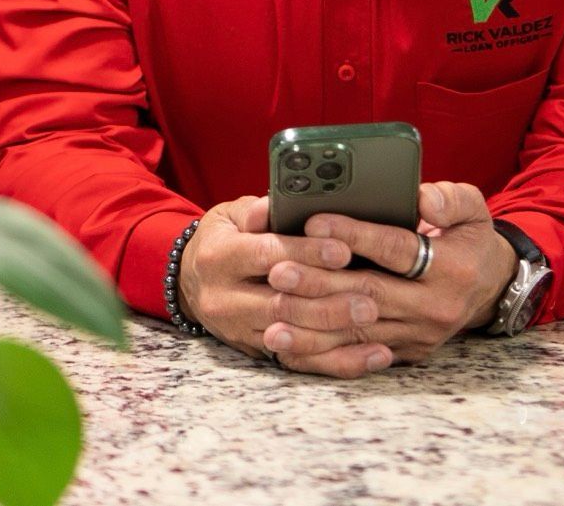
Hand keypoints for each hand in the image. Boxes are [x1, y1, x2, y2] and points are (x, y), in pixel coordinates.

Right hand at [178, 195, 385, 366]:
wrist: (190, 281)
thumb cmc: (223, 239)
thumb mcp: (231, 215)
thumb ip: (257, 210)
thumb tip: (275, 203)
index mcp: (220, 256)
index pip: (267, 255)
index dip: (307, 253)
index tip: (343, 251)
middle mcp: (224, 298)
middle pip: (281, 304)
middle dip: (329, 303)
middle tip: (370, 299)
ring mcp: (238, 330)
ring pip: (291, 337)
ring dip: (336, 333)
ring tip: (374, 323)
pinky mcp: (254, 351)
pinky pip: (298, 360)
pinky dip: (336, 360)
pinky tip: (369, 356)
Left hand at [262, 181, 516, 377]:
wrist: (489, 288)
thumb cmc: (470, 238)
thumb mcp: (472, 208)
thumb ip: (449, 198)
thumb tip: (422, 199)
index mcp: (452, 268)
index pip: (397, 250)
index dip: (356, 235)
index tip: (315, 222)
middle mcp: (435, 307)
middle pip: (368, 294)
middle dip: (319, 282)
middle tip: (278, 268)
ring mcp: (418, 335)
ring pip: (357, 330)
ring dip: (311, 320)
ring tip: (272, 306)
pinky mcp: (403, 352)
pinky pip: (355, 353)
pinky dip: (318, 347)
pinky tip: (285, 339)